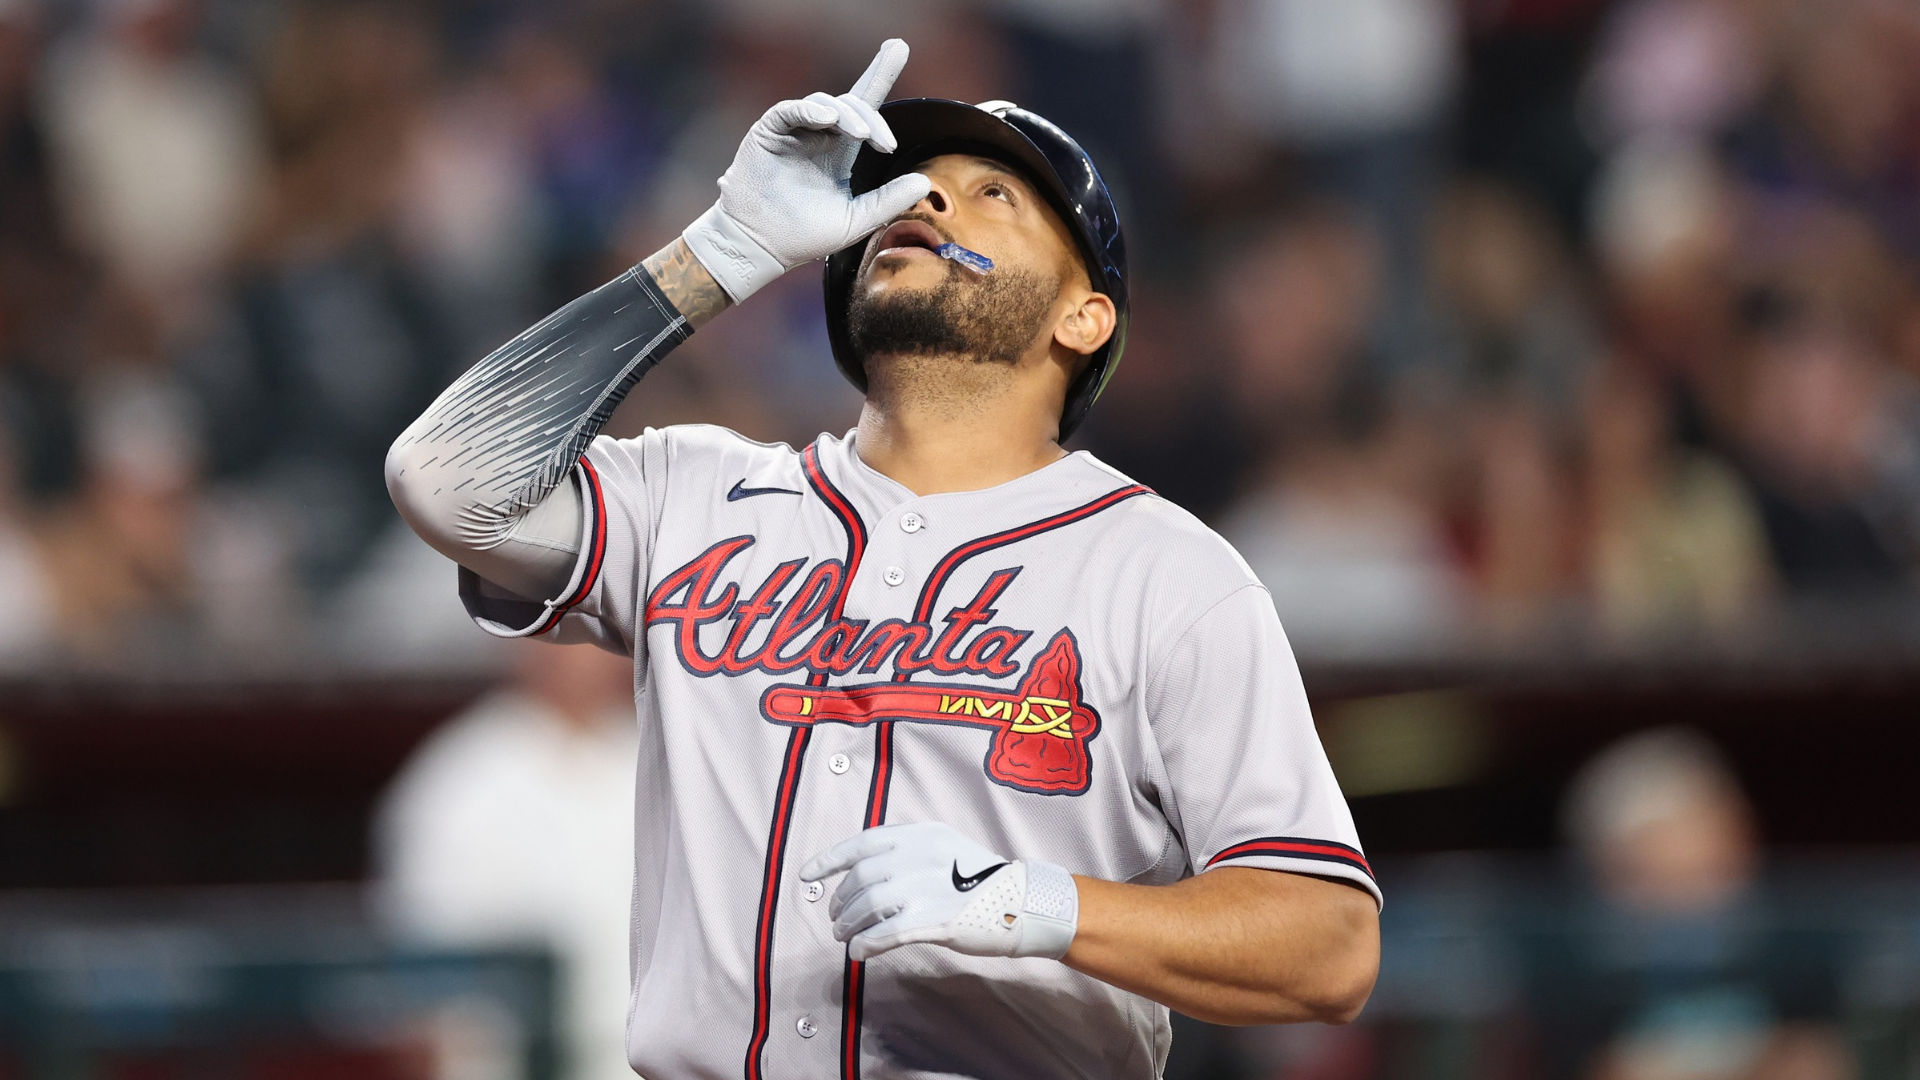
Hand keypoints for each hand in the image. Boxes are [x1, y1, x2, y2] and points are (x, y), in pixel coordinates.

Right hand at [682, 38, 932, 303]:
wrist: (762, 246)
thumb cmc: (805, 235)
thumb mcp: (855, 219)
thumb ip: (888, 200)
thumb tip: (926, 182)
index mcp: (840, 150)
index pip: (865, 108)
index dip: (881, 75)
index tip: (899, 47)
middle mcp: (820, 135)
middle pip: (852, 103)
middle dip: (873, 115)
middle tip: (887, 143)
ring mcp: (795, 131)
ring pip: (827, 104)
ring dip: (848, 115)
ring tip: (863, 136)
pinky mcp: (770, 131)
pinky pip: (791, 110)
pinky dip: (811, 110)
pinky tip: (827, 119)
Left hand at [800, 822, 1078, 961]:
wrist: (1023, 902)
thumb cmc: (982, 880)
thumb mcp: (945, 848)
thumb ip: (908, 853)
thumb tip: (864, 876)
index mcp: (920, 834)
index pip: (862, 843)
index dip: (829, 861)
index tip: (807, 876)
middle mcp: (919, 855)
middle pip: (861, 878)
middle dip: (840, 900)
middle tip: (834, 918)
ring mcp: (925, 887)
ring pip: (867, 906)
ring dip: (848, 924)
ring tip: (844, 936)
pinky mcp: (932, 920)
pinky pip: (884, 933)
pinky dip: (865, 944)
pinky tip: (860, 952)